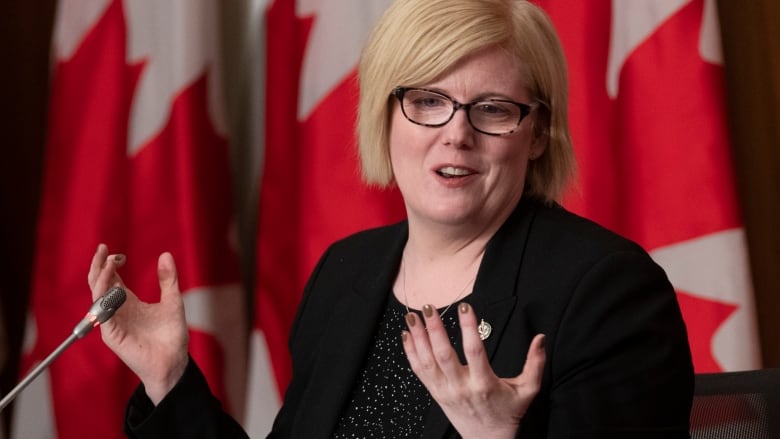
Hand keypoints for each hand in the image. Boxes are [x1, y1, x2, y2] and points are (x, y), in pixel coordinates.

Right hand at [87, 244, 189, 404]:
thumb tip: (165, 254)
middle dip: (98, 265)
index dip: (109, 263)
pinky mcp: (112, 335)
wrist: (174, 361)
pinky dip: (105, 299)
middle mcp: (117, 310)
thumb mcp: (173, 301)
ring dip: (100, 278)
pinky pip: (103, 315)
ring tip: (108, 263)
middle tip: (103, 248)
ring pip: (97, 296)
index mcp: (128, 301)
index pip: (110, 278)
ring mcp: (112, 322)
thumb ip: (168, 279)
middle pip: (98, 284)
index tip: (116, 252)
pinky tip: (113, 287)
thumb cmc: (171, 335)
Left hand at [402, 303, 545, 438]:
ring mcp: (446, 391)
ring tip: (412, 315)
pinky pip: (419, 371)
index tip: (464, 307)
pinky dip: (411, 353)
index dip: (468, 328)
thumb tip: (540, 338)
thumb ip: (535, 363)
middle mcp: (461, 387)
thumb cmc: (508, 414)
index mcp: (484, 384)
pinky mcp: (436, 394)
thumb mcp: (527, 390)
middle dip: (434, 329)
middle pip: (444, 355)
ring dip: (418, 337)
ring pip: (427, 361)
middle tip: (429, 307)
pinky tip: (406, 336)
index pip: (474, 351)